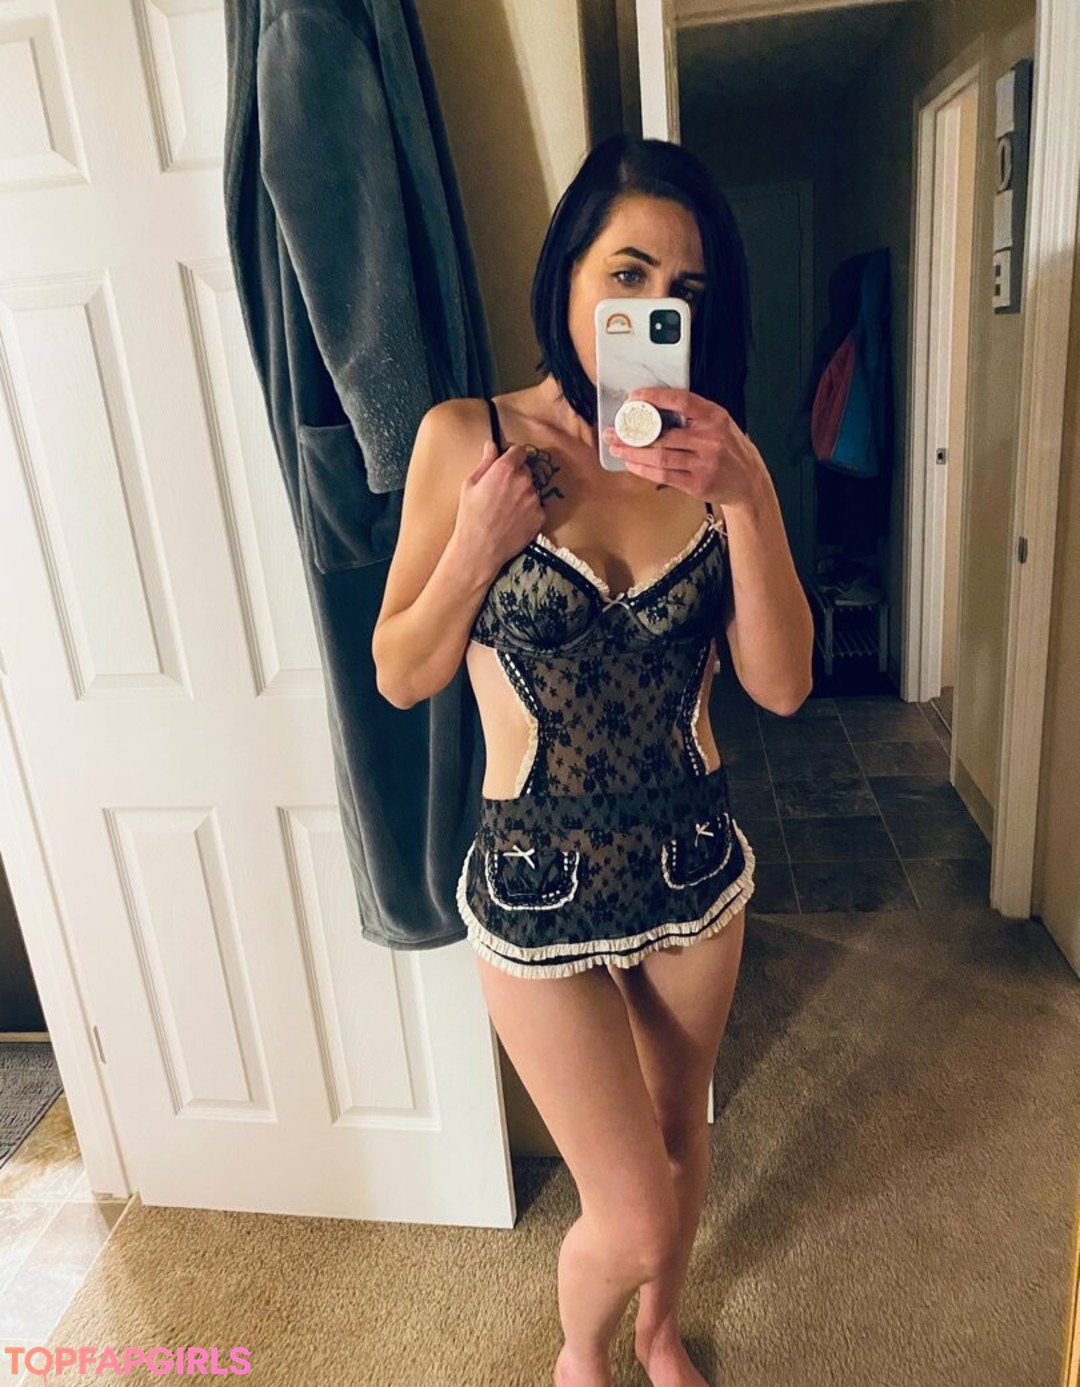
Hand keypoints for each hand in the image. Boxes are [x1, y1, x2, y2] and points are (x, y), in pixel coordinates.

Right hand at [456, 439, 544, 572]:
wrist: (480, 548)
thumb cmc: (470, 516)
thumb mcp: (470, 485)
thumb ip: (485, 462)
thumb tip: (491, 445)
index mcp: (505, 469)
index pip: (519, 451)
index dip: (512, 457)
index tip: (507, 465)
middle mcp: (524, 481)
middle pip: (526, 470)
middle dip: (516, 477)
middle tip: (501, 493)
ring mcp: (534, 499)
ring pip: (531, 490)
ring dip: (523, 495)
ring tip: (506, 510)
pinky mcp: (540, 516)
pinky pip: (536, 508)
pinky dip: (528, 512)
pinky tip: (513, 520)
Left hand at [602, 387, 768, 511]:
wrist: (749, 481)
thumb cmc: (729, 449)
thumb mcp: (719, 423)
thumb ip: (693, 416)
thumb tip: (654, 407)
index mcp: (715, 418)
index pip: (682, 401)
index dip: (655, 397)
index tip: (634, 397)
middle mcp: (711, 439)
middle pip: (663, 435)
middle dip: (633, 434)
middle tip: (613, 431)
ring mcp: (705, 463)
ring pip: (660, 457)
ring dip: (633, 453)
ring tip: (617, 449)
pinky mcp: (698, 484)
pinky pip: (664, 475)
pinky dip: (644, 470)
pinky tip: (632, 464)